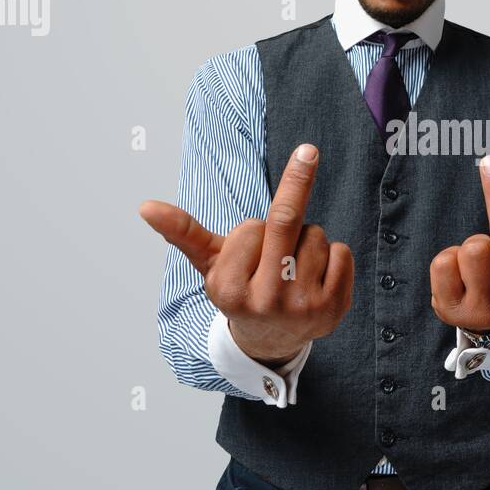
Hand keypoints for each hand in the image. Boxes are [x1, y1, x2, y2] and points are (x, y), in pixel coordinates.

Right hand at [139, 143, 354, 366]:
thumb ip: (182, 232)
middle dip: (297, 180)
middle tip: (309, 150)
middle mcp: (266, 301)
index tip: (248, 249)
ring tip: (293, 266)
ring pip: (316, 235)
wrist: (273, 339)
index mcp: (230, 290)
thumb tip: (146, 206)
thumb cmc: (242, 289)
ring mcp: (304, 307)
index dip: (252, 230)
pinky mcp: (335, 308)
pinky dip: (333, 255)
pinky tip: (316, 276)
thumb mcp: (210, 264)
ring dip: (308, 239)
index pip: (251, 228)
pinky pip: (342, 252)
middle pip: (286, 222)